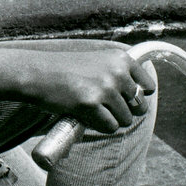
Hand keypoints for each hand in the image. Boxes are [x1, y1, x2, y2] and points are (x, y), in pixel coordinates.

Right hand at [23, 47, 155, 133]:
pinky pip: (109, 127)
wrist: (37, 72)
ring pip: (125, 119)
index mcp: (121, 58)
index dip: (137, 97)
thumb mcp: (98, 61)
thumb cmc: (66, 70)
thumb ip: (119, 73)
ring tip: (91, 109)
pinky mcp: (91, 103)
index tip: (124, 99)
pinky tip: (85, 115)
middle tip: (104, 107)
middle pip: (139, 106)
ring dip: (110, 120)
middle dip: (125, 111)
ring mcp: (105, 87)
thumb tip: (140, 100)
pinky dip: (99, 126)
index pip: (148, 86)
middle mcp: (117, 71)